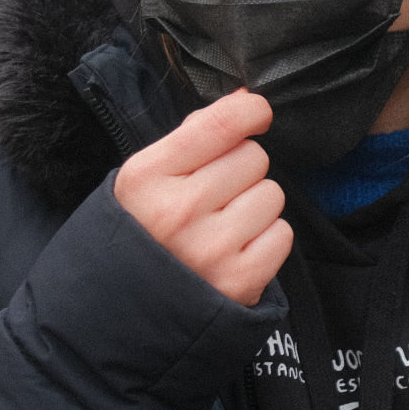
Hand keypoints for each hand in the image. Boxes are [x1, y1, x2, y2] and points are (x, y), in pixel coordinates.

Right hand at [114, 91, 290, 306]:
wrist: (126, 310)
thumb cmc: (145, 231)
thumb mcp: (149, 178)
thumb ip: (196, 134)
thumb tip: (246, 99)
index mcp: (147, 177)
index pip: (221, 124)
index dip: (251, 111)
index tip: (257, 114)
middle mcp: (177, 212)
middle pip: (253, 157)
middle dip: (241, 172)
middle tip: (215, 199)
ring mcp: (209, 249)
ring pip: (271, 194)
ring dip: (255, 207)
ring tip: (223, 228)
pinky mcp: (239, 281)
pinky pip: (282, 234)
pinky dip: (266, 241)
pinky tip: (236, 251)